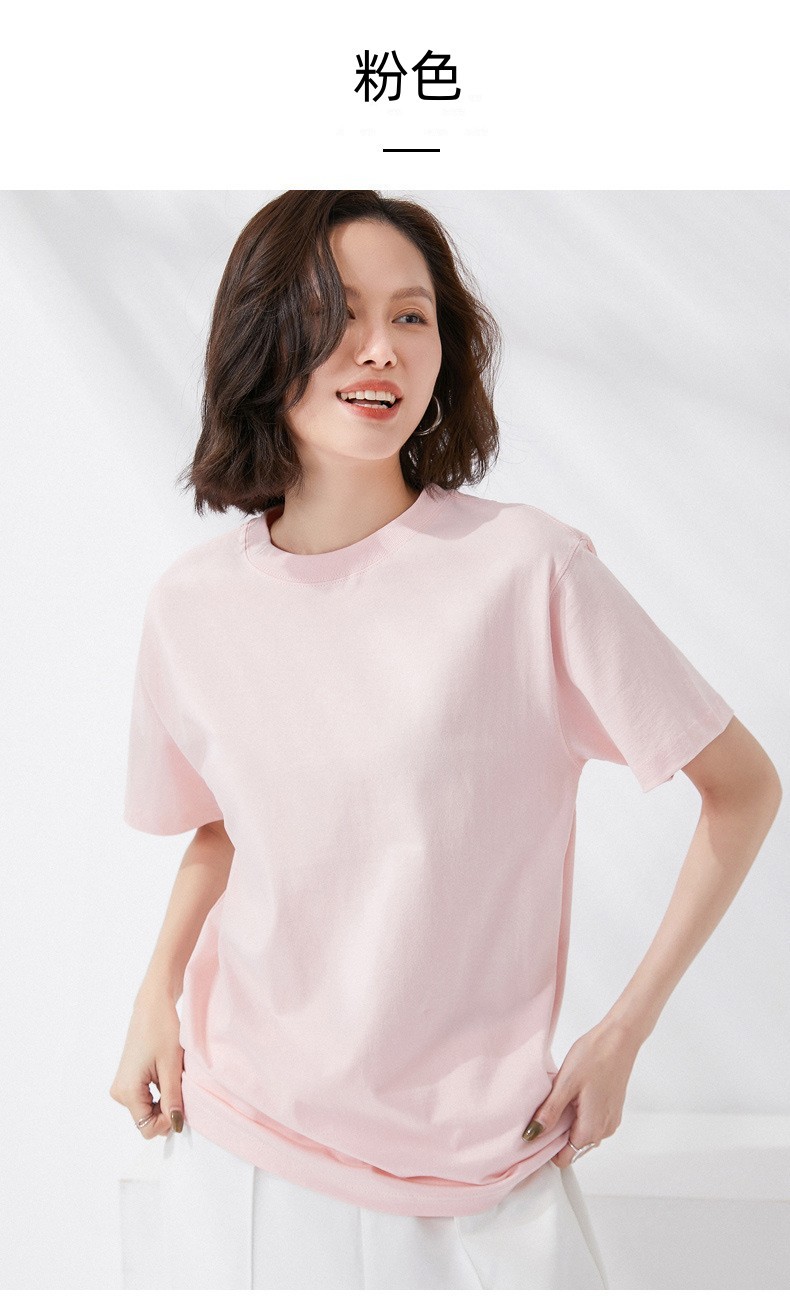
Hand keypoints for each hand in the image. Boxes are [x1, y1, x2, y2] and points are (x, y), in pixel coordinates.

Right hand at [109, 991, 185, 1138]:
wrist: (152, 1005)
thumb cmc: (161, 1029)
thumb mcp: (172, 1066)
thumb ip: (172, 1099)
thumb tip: (176, 1125)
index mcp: (127, 1091)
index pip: (147, 1128)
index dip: (168, 1121)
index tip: (181, 1101)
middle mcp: (119, 1092)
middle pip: (146, 1121)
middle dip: (166, 1110)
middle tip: (179, 1085)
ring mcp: (122, 1086)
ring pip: (147, 1110)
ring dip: (164, 1100)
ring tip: (172, 1076)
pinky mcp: (127, 1080)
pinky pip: (145, 1099)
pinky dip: (159, 1093)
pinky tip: (166, 1074)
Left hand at [526, 1020, 641, 1168]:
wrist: (619, 1038)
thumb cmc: (594, 1056)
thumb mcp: (565, 1084)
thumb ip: (549, 1113)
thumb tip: (532, 1135)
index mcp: (592, 1128)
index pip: (565, 1158)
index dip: (547, 1149)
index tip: (535, 1131)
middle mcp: (604, 1130)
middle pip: (574, 1147)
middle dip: (557, 1133)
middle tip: (545, 1108)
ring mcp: (610, 1119)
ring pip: (582, 1133)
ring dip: (568, 1122)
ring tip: (560, 1097)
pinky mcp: (612, 1109)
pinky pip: (591, 1121)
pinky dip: (579, 1114)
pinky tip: (573, 1093)